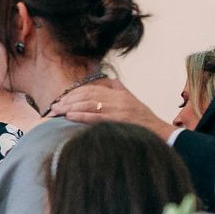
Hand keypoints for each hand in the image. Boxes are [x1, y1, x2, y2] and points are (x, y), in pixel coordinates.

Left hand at [45, 79, 172, 139]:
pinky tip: (69, 116)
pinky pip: (96, 117)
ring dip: (70, 107)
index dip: (74, 94)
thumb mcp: (133, 101)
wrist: (159, 132)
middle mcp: (118, 100)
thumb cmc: (144, 120)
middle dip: (68, 100)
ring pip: (89, 105)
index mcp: (119, 95)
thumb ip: (121, 90)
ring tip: (57, 111)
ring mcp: (118, 110)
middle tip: (54, 107)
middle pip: (88, 95)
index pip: (92, 90)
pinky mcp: (118, 120)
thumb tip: (112, 80)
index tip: (62, 99)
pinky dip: (81, 115)